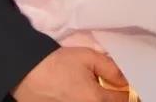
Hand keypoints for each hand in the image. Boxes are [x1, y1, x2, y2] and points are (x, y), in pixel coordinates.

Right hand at [12, 46, 128, 101]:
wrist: (28, 73)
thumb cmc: (58, 63)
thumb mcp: (88, 57)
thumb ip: (110, 68)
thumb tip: (126, 79)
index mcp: (95, 99)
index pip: (122, 101)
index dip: (127, 93)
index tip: (127, 87)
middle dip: (113, 98)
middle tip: (112, 88)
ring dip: (100, 99)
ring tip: (94, 90)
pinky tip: (80, 94)